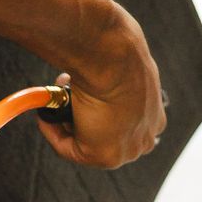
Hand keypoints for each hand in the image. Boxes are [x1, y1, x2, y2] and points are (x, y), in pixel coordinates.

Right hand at [41, 12, 165, 168]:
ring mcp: (125, 149)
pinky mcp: (102, 154)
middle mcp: (144, 137)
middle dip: (80, 115)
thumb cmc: (118, 47)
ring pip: (86, 141)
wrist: (112, 55)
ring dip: (66, 120)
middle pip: (103, 132)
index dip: (96, 106)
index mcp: (155, 116)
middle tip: (65, 90)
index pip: (123, 119)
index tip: (79, 91)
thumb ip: (114, 67)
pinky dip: (53, 131)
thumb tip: (94, 56)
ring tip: (57, 95)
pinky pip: (69, 148)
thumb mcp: (125, 57)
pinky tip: (46, 112)